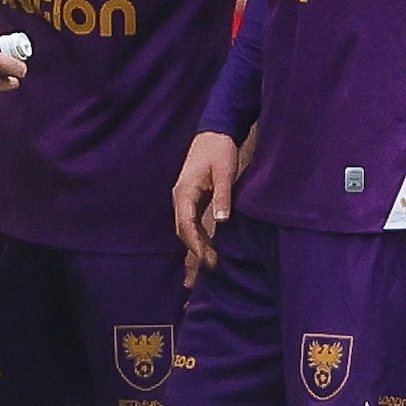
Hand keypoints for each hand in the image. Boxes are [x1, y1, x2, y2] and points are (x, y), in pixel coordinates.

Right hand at [173, 130, 240, 285]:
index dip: (196, 245)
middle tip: (210, 271)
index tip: (207, 261)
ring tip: (202, 272)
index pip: (186, 225)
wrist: (214, 132)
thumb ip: (222, 195)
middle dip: (195, 253)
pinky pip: (192, 224)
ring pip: (187, 230)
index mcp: (184, 192)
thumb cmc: (219, 150)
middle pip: (184, 232)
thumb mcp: (224, 171)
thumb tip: (221, 221)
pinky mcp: (193, 200)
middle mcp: (181, 199)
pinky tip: (206, 252)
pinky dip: (198, 240)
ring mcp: (185, 200)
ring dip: (195, 249)